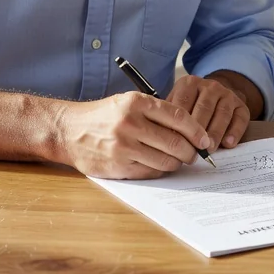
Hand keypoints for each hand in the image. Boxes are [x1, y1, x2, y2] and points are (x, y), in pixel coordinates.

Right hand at [55, 92, 211, 179]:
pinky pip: (150, 172)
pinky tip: (161, 165)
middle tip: (195, 153)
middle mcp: (130, 123)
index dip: (196, 130)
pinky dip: (161, 170)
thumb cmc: (104, 115)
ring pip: (165, 160)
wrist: (68, 130)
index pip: (177, 116)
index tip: (205, 138)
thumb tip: (189, 129)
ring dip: (177, 162)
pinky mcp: (118, 166)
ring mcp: (123, 147)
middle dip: (191, 150)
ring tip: (179, 159)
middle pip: (174, 141)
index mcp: (136, 103)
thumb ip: (156, 112)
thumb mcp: (129, 102)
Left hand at [167, 73, 251, 150]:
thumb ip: (170, 116)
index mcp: (190, 83)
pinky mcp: (242, 105)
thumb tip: (161, 136)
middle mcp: (211, 86)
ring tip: (209, 149)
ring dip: (215, 133)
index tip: (175, 142)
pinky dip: (235, 132)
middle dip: (198, 131)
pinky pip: (240, 119)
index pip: (183, 102)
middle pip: (204, 108)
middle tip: (193, 150)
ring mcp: (228, 94)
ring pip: (222, 113)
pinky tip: (228, 144)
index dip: (179, 124)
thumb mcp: (177, 102)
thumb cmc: (191, 105)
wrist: (218, 95)